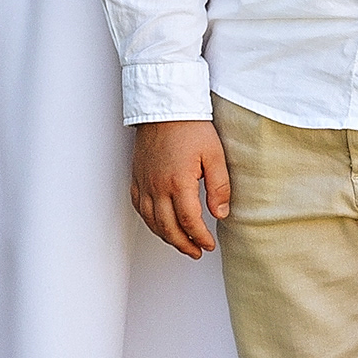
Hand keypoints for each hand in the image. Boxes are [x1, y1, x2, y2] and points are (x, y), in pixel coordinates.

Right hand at [131, 119, 230, 258]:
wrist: (165, 106)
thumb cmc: (190, 126)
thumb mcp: (214, 155)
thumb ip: (219, 187)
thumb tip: (220, 214)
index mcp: (178, 182)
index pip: (189, 221)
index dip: (200, 237)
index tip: (209, 244)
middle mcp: (157, 186)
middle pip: (168, 227)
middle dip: (183, 244)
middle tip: (196, 252)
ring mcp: (144, 182)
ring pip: (151, 221)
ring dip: (166, 237)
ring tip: (181, 244)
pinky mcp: (137, 176)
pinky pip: (139, 207)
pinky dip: (149, 221)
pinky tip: (158, 224)